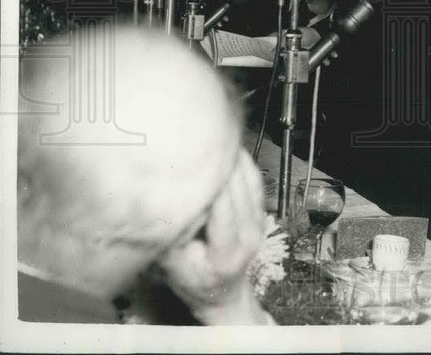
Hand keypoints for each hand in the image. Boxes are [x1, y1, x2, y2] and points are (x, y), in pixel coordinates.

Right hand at [158, 149, 270, 324]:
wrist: (223, 294)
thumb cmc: (193, 281)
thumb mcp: (171, 267)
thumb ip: (171, 237)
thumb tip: (168, 201)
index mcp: (226, 255)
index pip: (222, 213)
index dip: (211, 186)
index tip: (194, 161)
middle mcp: (249, 237)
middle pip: (239, 191)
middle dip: (221, 165)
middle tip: (201, 140)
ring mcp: (259, 224)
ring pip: (249, 182)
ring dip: (233, 158)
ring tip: (213, 136)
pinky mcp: (261, 213)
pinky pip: (255, 180)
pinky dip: (242, 162)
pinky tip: (227, 147)